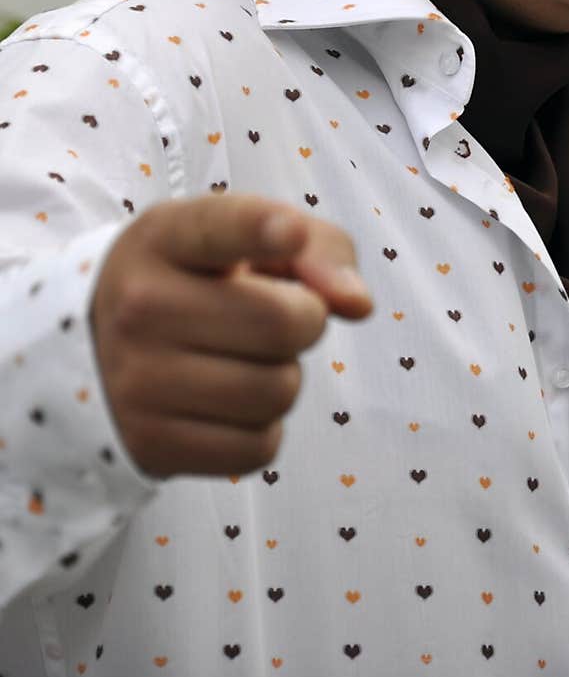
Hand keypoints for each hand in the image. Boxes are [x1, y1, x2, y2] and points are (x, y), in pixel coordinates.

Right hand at [90, 193, 372, 478]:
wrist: (102, 346)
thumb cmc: (201, 279)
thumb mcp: (247, 239)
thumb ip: (319, 249)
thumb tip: (358, 304)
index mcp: (166, 238)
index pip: (219, 228)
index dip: (262, 229)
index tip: (289, 232)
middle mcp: (141, 305)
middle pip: (282, 323)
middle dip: (304, 320)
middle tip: (275, 315)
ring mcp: (138, 380)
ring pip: (278, 391)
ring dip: (284, 377)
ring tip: (245, 358)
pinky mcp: (151, 444)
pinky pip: (259, 448)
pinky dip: (263, 429)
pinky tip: (230, 403)